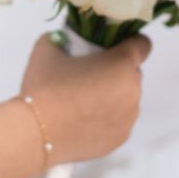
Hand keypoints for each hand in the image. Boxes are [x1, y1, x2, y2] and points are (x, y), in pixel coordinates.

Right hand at [19, 32, 150, 164]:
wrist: (36, 133)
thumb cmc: (45, 87)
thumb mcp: (48, 48)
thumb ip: (62, 38)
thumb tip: (63, 40)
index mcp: (121, 63)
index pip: (142, 45)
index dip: (129, 42)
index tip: (113, 47)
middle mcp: (133, 90)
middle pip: (132, 73)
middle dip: (115, 71)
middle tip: (88, 74)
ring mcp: (128, 117)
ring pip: (127, 99)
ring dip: (112, 96)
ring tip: (82, 101)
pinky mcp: (120, 139)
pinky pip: (119, 121)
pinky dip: (107, 118)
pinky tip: (83, 120)